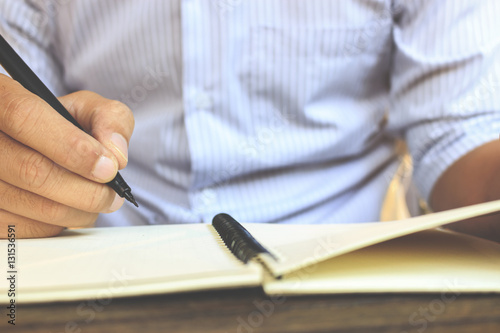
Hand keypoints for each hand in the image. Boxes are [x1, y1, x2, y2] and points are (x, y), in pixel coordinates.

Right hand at [0, 74, 133, 237]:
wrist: (33, 146)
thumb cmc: (62, 125)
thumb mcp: (88, 108)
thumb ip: (110, 118)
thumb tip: (115, 156)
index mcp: (0, 96)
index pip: (25, 117)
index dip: (71, 146)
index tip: (108, 169)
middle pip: (32, 169)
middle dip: (86, 190)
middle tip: (112, 196)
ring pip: (31, 204)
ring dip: (77, 212)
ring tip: (97, 204)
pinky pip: (24, 228)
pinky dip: (58, 226)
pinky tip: (70, 211)